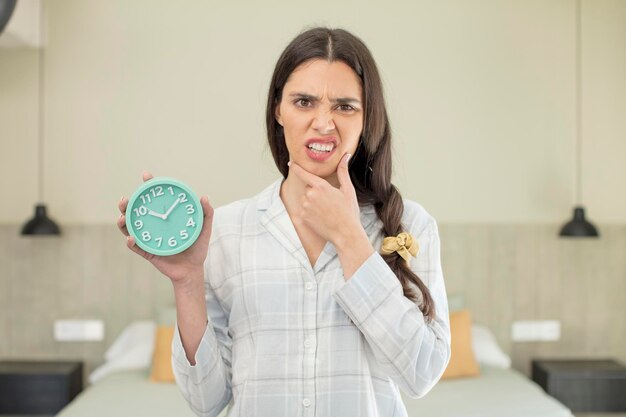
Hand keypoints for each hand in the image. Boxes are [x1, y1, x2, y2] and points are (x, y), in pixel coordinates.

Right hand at [117, 171, 213, 285]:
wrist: (192, 269)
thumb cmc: (197, 247)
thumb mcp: (204, 229)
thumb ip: (206, 213)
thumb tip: (203, 197)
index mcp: (165, 217)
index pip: (155, 198)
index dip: (148, 186)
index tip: (146, 176)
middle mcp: (153, 225)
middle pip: (135, 211)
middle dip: (127, 203)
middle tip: (126, 199)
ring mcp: (148, 238)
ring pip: (130, 227)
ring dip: (123, 221)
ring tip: (123, 217)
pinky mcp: (147, 252)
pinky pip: (135, 246)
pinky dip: (130, 242)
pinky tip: (131, 237)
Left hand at [288, 153, 361, 243]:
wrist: (346, 234)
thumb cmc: (349, 212)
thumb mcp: (348, 190)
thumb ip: (343, 171)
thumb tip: (346, 156)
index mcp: (321, 186)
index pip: (304, 174)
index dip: (296, 168)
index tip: (290, 163)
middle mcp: (310, 195)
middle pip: (308, 188)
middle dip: (316, 192)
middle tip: (329, 202)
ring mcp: (305, 207)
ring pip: (306, 199)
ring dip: (312, 203)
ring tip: (326, 211)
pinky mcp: (302, 217)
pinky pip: (304, 210)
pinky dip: (310, 212)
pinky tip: (321, 218)